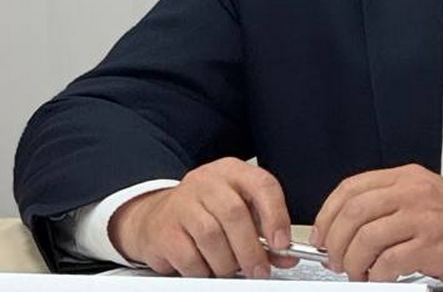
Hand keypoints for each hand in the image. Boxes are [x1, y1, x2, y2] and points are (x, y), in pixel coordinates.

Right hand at [108, 157, 298, 277]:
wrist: (156, 216)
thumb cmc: (204, 212)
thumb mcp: (238, 211)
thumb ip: (263, 233)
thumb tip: (286, 256)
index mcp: (232, 172)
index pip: (262, 185)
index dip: (276, 216)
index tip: (282, 244)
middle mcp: (207, 181)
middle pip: (235, 214)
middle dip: (251, 249)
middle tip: (259, 270)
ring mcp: (182, 203)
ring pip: (212, 237)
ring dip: (227, 263)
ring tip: (231, 270)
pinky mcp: (165, 229)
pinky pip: (190, 257)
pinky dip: (204, 270)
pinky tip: (208, 269)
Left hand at [311, 164, 442, 291]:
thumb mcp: (427, 199)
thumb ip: (391, 205)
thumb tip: (349, 227)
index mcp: (408, 178)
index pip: (352, 188)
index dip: (327, 214)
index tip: (321, 234)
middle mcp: (414, 193)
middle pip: (353, 212)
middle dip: (335, 241)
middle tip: (335, 260)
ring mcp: (424, 218)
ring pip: (366, 237)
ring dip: (353, 262)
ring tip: (358, 274)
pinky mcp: (433, 246)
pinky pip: (389, 261)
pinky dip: (377, 275)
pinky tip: (381, 279)